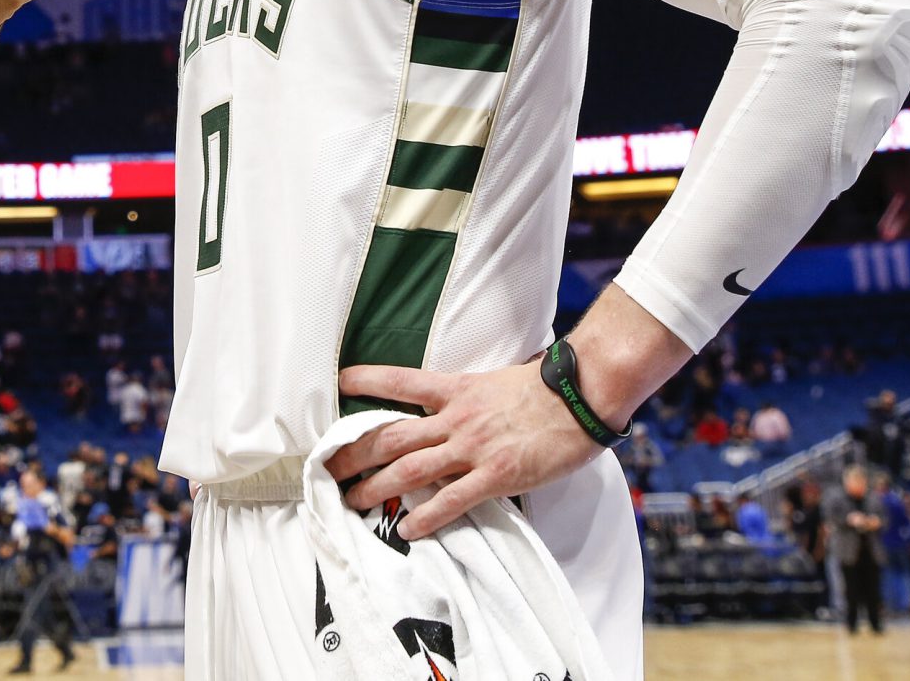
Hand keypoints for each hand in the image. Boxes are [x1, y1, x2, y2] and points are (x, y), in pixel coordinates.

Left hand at [325, 360, 601, 540]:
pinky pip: (452, 500)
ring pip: (411, 469)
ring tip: (353, 501)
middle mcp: (456, 417)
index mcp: (455, 388)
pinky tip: (408, 530)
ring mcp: (473, 447)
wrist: (582, 395)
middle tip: (327, 466)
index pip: (400, 381)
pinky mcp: (496, 475)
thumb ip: (466, 394)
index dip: (367, 380)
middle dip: (354, 452)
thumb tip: (449, 401)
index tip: (339, 384)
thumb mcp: (494, 380)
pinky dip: (427, 517)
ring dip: (378, 487)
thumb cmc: (545, 387)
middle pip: (391, 435)